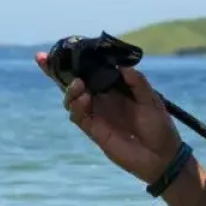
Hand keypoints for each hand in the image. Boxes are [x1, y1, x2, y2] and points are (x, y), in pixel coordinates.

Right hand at [35, 52, 184, 184]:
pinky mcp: (94, 131)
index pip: (89, 72)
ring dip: (69, 90)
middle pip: (72, 83)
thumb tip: (121, 66)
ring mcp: (96, 115)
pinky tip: (84, 99)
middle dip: (55, 72)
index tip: (60, 49)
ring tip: (78, 84)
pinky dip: (76, 107)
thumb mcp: (151, 100)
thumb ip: (137, 82)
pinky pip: (78, 117)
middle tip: (43, 59)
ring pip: (71, 99)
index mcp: (113, 88)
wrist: (162, 156)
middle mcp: (100, 100)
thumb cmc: (159, 127)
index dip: (74, 62)